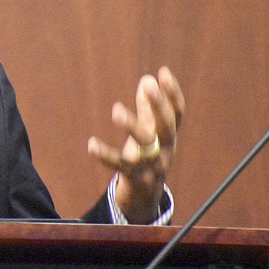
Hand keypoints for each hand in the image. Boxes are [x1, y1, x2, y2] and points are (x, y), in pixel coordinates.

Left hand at [87, 66, 184, 222]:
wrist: (146, 195)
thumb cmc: (148, 154)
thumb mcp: (150, 132)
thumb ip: (147, 108)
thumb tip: (147, 79)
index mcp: (169, 136)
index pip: (176, 113)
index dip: (172, 94)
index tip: (163, 73)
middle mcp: (165, 149)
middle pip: (166, 126)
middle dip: (159, 105)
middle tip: (148, 85)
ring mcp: (151, 164)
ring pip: (144, 145)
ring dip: (131, 125)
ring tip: (116, 110)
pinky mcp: (134, 177)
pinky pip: (119, 165)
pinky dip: (105, 154)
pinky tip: (91, 143)